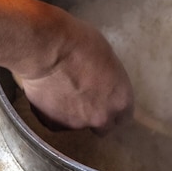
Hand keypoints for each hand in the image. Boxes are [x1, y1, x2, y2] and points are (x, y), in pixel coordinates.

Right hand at [17, 12, 133, 133]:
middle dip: (97, 115)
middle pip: (104, 126)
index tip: (107, 99)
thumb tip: (103, 81)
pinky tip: (48, 95)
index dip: (114, 107)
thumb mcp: (106, 56)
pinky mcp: (53, 124)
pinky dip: (53, 113)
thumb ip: (109, 78)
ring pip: (78, 123)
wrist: (47, 50)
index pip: (124, 116)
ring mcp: (77, 124)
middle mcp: (101, 117)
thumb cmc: (80, 44)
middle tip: (86, 98)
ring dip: (73, 112)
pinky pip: (56, 122)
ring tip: (62, 90)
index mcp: (120, 99)